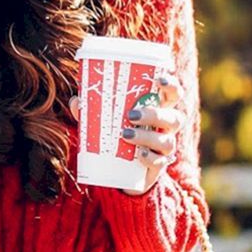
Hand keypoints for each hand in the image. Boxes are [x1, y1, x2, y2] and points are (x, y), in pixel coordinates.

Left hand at [68, 84, 183, 193]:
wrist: (119, 171)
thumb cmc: (114, 135)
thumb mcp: (102, 121)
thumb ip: (91, 110)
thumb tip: (77, 101)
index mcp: (156, 109)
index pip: (173, 94)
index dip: (172, 85)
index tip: (160, 80)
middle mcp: (165, 128)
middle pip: (175, 117)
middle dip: (155, 114)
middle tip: (131, 115)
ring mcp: (163, 148)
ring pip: (167, 141)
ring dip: (147, 137)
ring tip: (125, 135)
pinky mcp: (158, 166)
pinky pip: (160, 162)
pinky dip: (150, 158)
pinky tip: (139, 155)